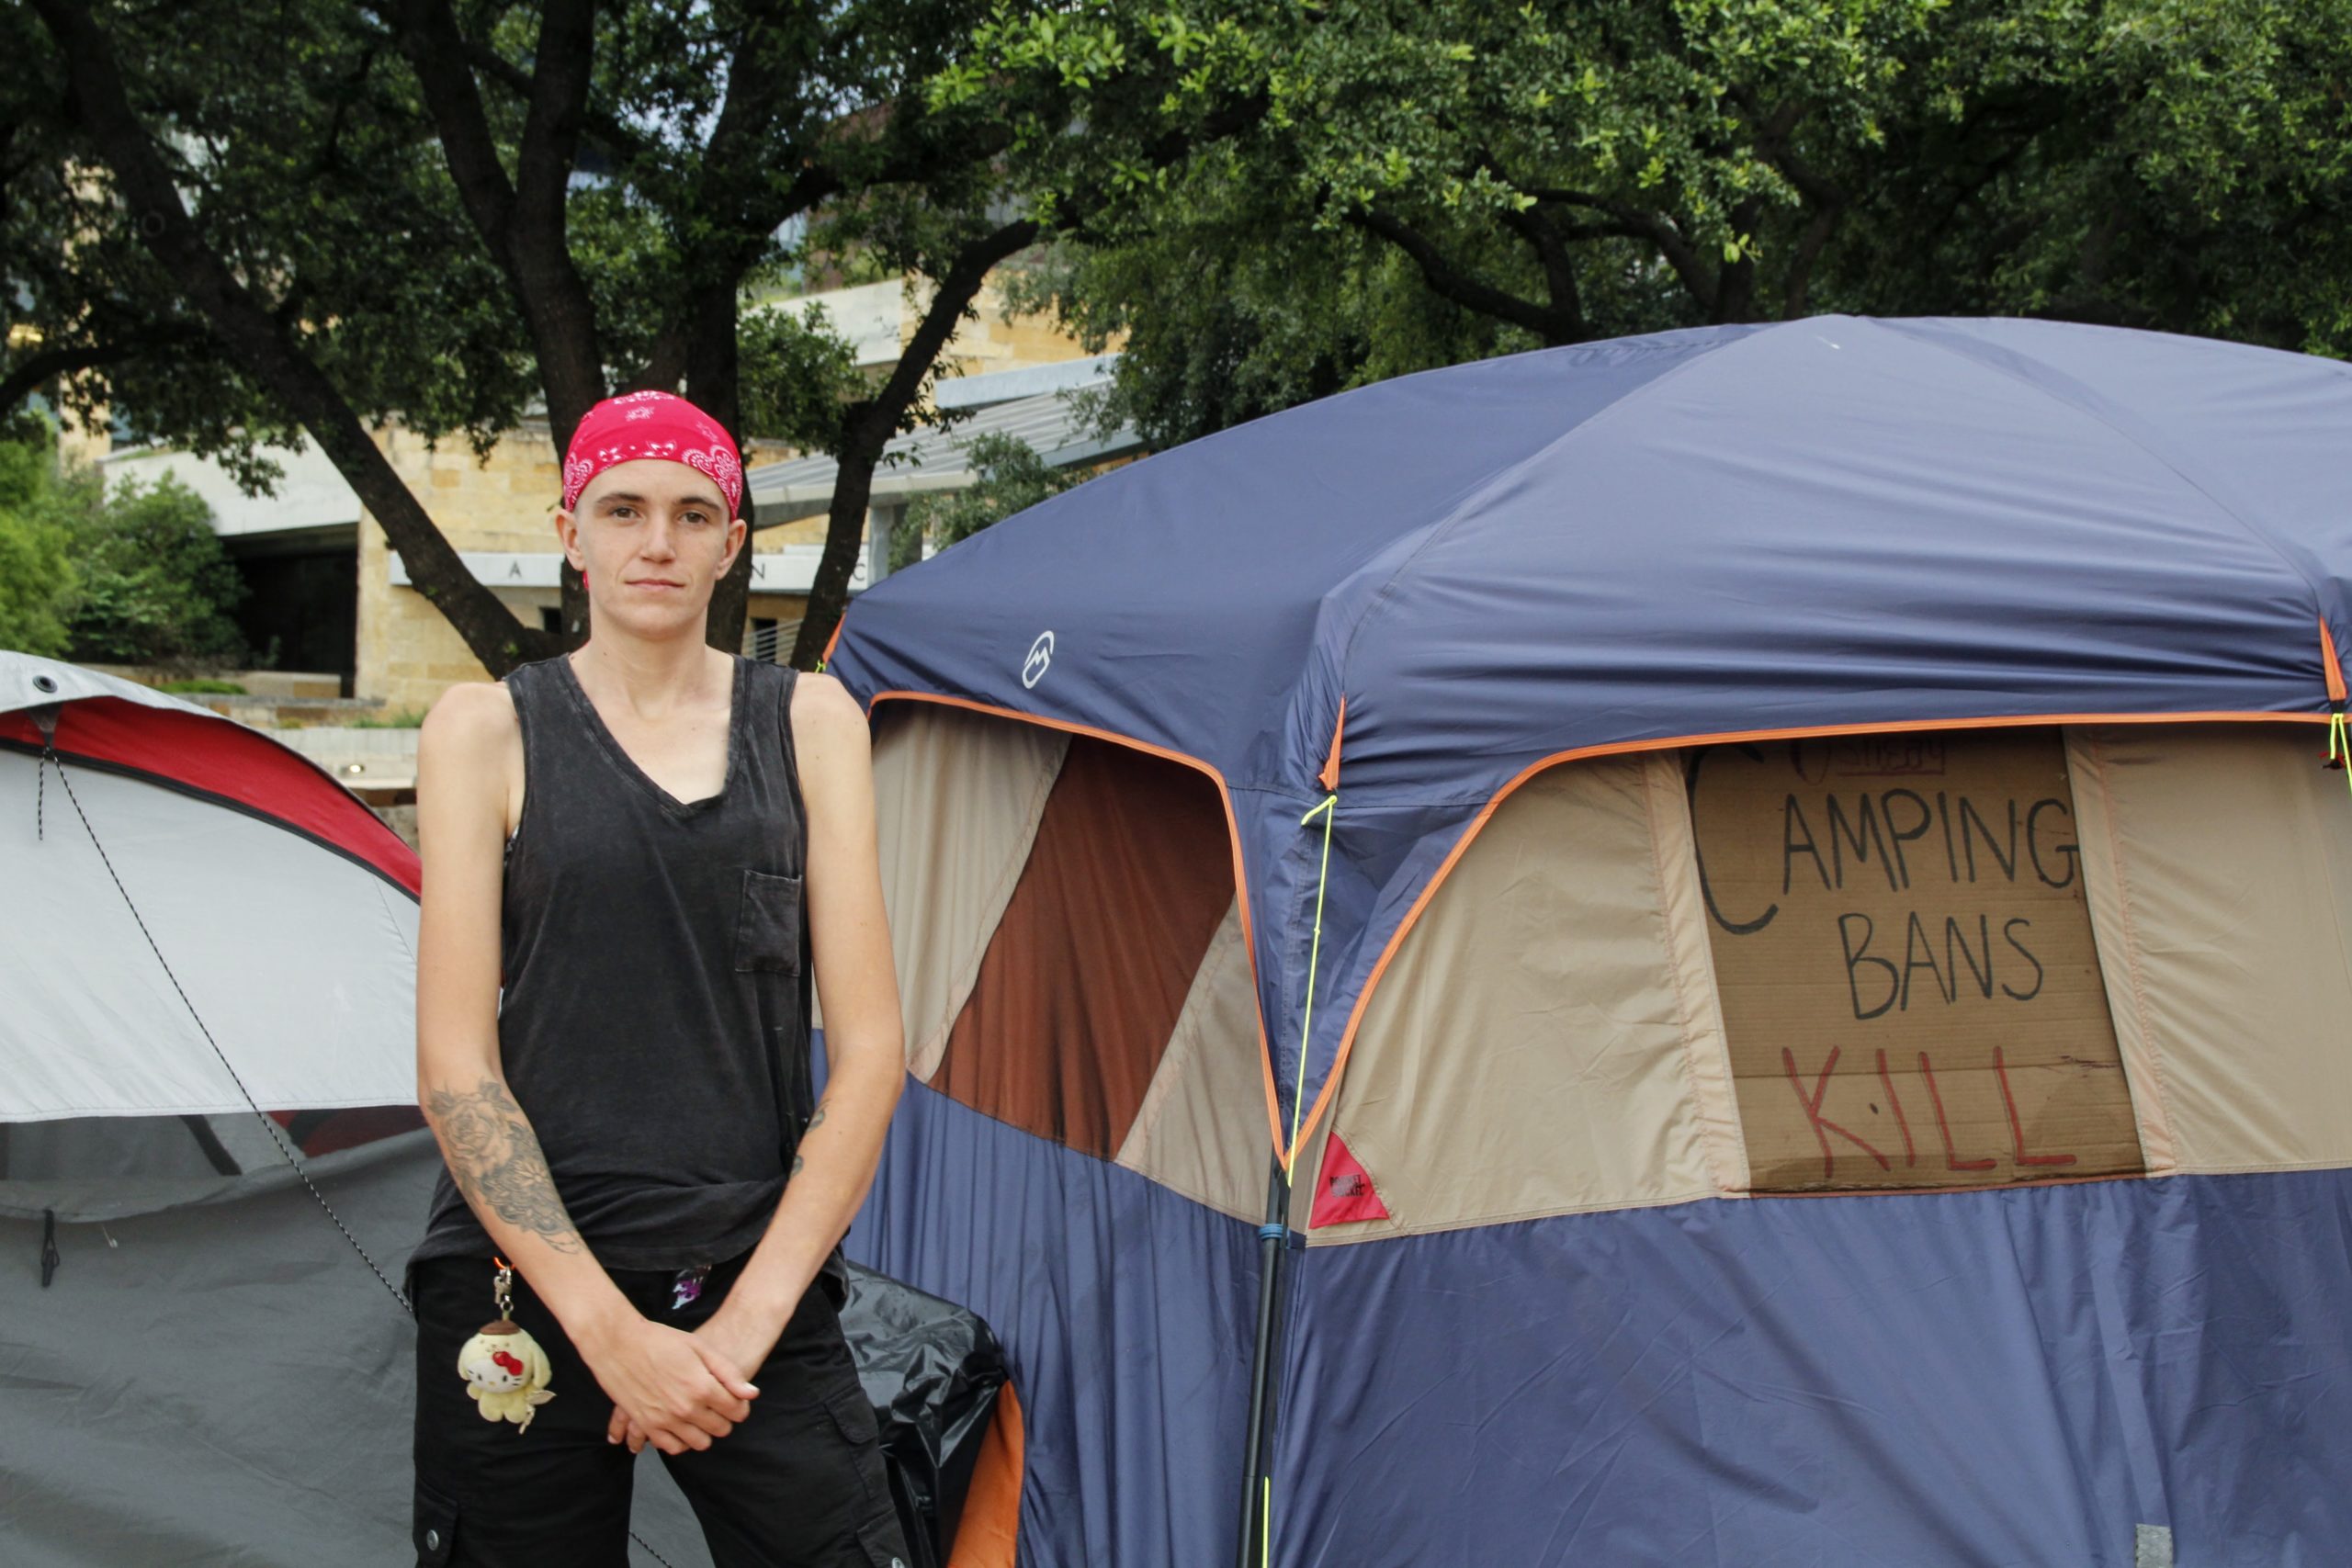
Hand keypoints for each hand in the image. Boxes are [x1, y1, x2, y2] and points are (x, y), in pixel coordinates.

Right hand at [578, 1314, 756, 1456]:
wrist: (618, 1343)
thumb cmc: (660, 1340)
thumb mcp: (700, 1348)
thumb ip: (728, 1373)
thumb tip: (751, 1394)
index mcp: (703, 1388)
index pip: (737, 1411)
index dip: (740, 1406)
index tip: (735, 1399)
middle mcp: (686, 1409)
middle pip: (721, 1430)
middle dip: (724, 1418)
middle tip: (718, 1406)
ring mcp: (665, 1420)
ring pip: (699, 1443)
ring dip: (704, 1432)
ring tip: (700, 1415)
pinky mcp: (647, 1426)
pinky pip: (672, 1447)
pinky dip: (681, 1441)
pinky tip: (681, 1426)